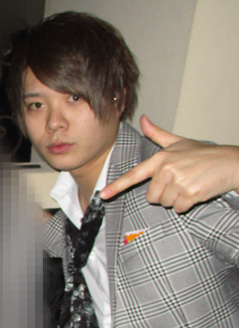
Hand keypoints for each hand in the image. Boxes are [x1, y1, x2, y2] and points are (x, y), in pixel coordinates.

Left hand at [100, 115, 238, 212]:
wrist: (231, 162)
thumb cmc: (203, 154)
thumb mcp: (179, 142)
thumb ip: (157, 134)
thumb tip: (144, 119)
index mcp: (160, 159)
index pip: (134, 175)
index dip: (116, 186)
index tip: (102, 195)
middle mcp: (166, 169)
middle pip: (151, 196)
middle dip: (164, 194)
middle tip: (180, 182)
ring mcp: (178, 181)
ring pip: (165, 203)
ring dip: (176, 199)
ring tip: (189, 185)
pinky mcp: (190, 193)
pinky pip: (179, 208)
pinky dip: (187, 204)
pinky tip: (196, 192)